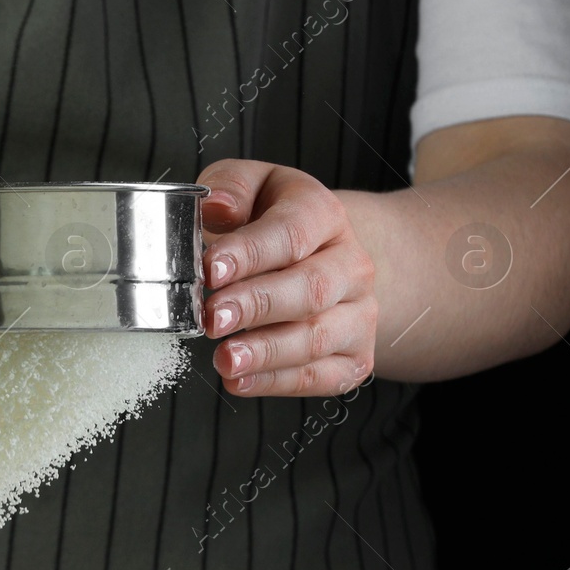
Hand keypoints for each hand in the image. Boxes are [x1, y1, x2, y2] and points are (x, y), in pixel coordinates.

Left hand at [196, 160, 376, 396]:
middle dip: (257, 306)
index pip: (291, 233)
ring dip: (267, 352)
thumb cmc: (272, 223)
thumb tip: (217, 207)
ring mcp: (358, 314)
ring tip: (225, 359)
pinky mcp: (354, 357)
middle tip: (213, 318)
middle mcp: (351, 265)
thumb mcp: (251, 187)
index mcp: (323, 215)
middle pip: (311, 289)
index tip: (211, 270)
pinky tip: (240, 381)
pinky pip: (320, 376)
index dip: (250, 252)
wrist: (323, 257)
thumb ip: (230, 186)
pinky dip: (278, 383)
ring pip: (318, 337)